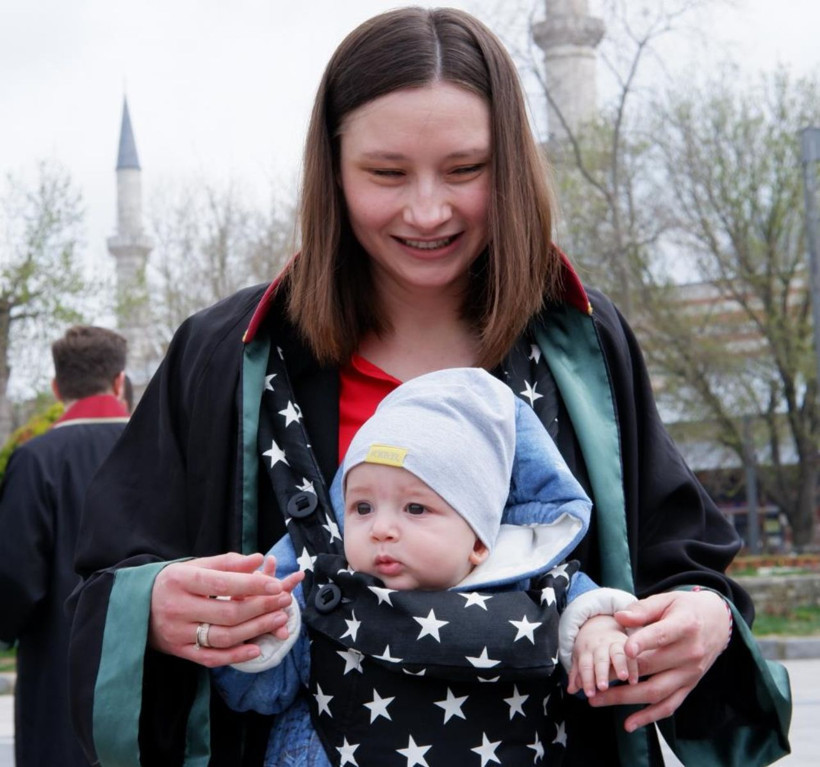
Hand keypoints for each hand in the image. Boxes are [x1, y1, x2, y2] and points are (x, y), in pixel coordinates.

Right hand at [148, 552, 303, 667]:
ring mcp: (177, 633)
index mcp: (181, 580)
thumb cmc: (174, 581)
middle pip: (226, 612)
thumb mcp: (195, 565)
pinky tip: (256, 648)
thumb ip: (227, 563)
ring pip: (222, 637)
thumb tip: (258, 559)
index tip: (276, 584)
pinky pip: (210, 658)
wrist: (136, 606)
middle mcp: (177, 608)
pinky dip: (235, 656)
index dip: (252, 584)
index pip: (222, 583)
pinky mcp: (179, 652)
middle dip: (260, 607)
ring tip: (279, 619)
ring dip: (255, 630)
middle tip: (284, 601)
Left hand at [567, 615, 637, 697]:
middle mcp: (599, 646)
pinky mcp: (627, 644)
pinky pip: (632, 655)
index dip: (586, 680)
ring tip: (623, 678)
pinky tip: (634, 680)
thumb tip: (571, 689)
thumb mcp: (579, 657)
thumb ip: (576, 674)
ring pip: (617, 654)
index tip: (589, 694)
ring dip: (620, 666)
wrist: (600, 624)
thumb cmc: (589, 647)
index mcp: (586, 650)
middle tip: (602, 687)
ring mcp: (613, 644)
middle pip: (600, 660)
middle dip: (601, 673)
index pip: (585, 666)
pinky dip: (634, 667)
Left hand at [586, 590, 730, 731]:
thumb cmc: (686, 608)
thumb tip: (619, 617)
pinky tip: (628, 723)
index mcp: (685, 626)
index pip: (661, 636)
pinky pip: (669, 706)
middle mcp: (690, 654)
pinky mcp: (689, 686)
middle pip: (652, 667)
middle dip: (619, 675)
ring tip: (597, 700)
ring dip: (625, 699)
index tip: (624, 649)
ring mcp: (690, 674)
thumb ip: (642, 609)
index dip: (642, 642)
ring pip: (657, 692)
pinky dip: (649, 717)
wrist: (718, 622)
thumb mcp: (667, 600)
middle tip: (593, 679)